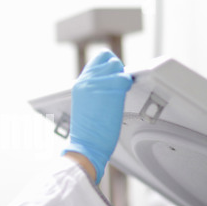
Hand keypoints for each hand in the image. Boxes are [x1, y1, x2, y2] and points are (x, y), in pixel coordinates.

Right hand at [63, 50, 132, 183]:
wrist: (86, 146)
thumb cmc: (88, 132)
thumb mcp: (86, 105)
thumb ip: (95, 90)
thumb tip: (110, 84)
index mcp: (80, 84)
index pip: (100, 59)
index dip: (110, 66)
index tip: (113, 79)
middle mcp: (86, 80)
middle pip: (110, 59)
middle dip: (118, 72)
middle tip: (117, 89)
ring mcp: (96, 84)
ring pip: (117, 66)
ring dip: (122, 79)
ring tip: (118, 95)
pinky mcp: (109, 90)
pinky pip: (124, 79)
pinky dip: (126, 86)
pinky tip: (121, 98)